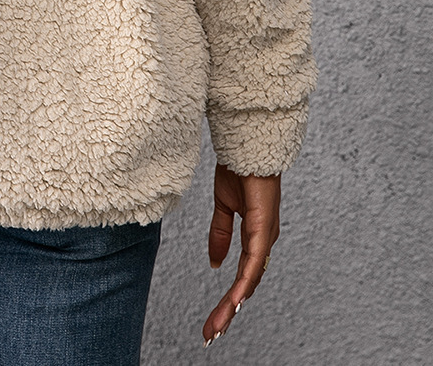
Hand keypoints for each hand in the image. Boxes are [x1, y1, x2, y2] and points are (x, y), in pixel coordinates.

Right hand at [201, 164, 280, 346]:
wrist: (248, 144)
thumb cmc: (240, 169)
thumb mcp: (223, 205)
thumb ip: (220, 233)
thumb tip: (215, 263)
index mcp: (255, 237)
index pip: (241, 275)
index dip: (229, 298)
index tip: (214, 319)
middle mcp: (264, 241)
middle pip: (246, 284)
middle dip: (228, 311)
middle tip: (211, 334)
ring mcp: (265, 236)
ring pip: (250, 278)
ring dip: (234, 303)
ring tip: (219, 324)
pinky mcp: (264, 227)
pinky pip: (254, 260)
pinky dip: (246, 280)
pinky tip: (237, 297)